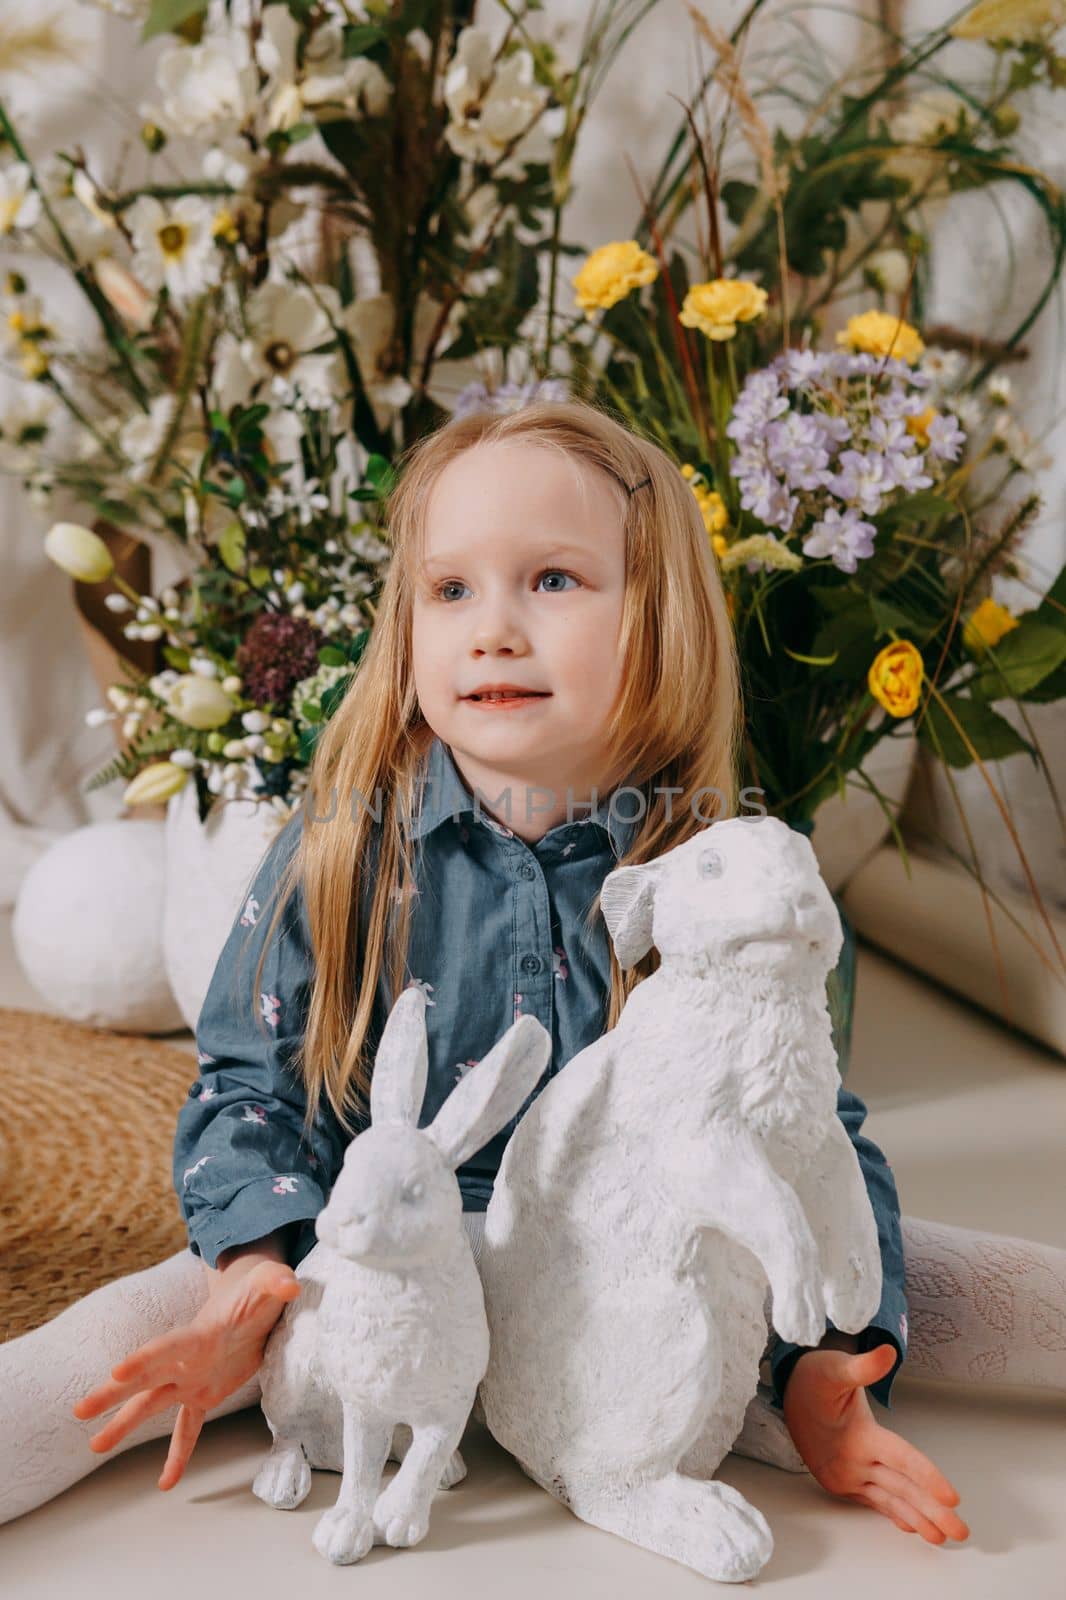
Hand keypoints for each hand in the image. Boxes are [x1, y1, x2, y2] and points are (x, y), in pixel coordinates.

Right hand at [71, 1257, 299, 1491]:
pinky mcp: (204, 1395)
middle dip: (112, 1393)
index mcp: (198, 1334)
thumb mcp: (270, 1282)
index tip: (117, 1372)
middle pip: (144, 1378)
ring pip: (152, 1405)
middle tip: (80, 1410)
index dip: (145, 1358)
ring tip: (95, 1446)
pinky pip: (187, 1429)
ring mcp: (190, 1379)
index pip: (167, 1347)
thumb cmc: (259, 1288)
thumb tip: (291, 1284)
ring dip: (124, 1424)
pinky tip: (165, 1483)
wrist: (254, 1301)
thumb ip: (278, 1282)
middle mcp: (185, 1360)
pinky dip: (177, 1455)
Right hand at [782, 1342, 969, 1545]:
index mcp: (858, 1437)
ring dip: (918, 1520)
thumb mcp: (836, 1366)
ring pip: (889, 1501)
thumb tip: (889, 1351)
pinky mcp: (843, 1482)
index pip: (900, 1459)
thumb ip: (864, 1366)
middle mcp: (854, 1462)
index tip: (952, 1498)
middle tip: (961, 1531)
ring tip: (942, 1538)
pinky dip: (894, 1514)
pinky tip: (911, 1527)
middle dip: (932, 1512)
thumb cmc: (815, 1378)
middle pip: (901, 1489)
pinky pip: (873, 1501)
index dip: (927, 1477)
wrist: (787, 1395)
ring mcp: (848, 1476)